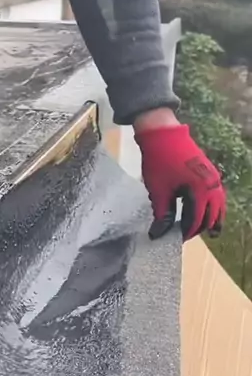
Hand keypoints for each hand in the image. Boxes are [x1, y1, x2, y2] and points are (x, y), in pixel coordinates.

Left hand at [134, 112, 225, 240]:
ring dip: (212, 219)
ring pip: (218, 206)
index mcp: (200, 192)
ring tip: (207, 231)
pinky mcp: (210, 172)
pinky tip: (205, 210)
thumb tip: (157, 235)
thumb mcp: (159, 192)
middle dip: (200, 228)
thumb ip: (162, 215)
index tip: (176, 240)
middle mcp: (212, 186)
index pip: (196, 220)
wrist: (163, 135)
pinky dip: (213, 206)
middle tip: (186, 236)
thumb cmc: (159, 162)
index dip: (186, 232)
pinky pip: (217, 195)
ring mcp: (213, 178)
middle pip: (211, 215)